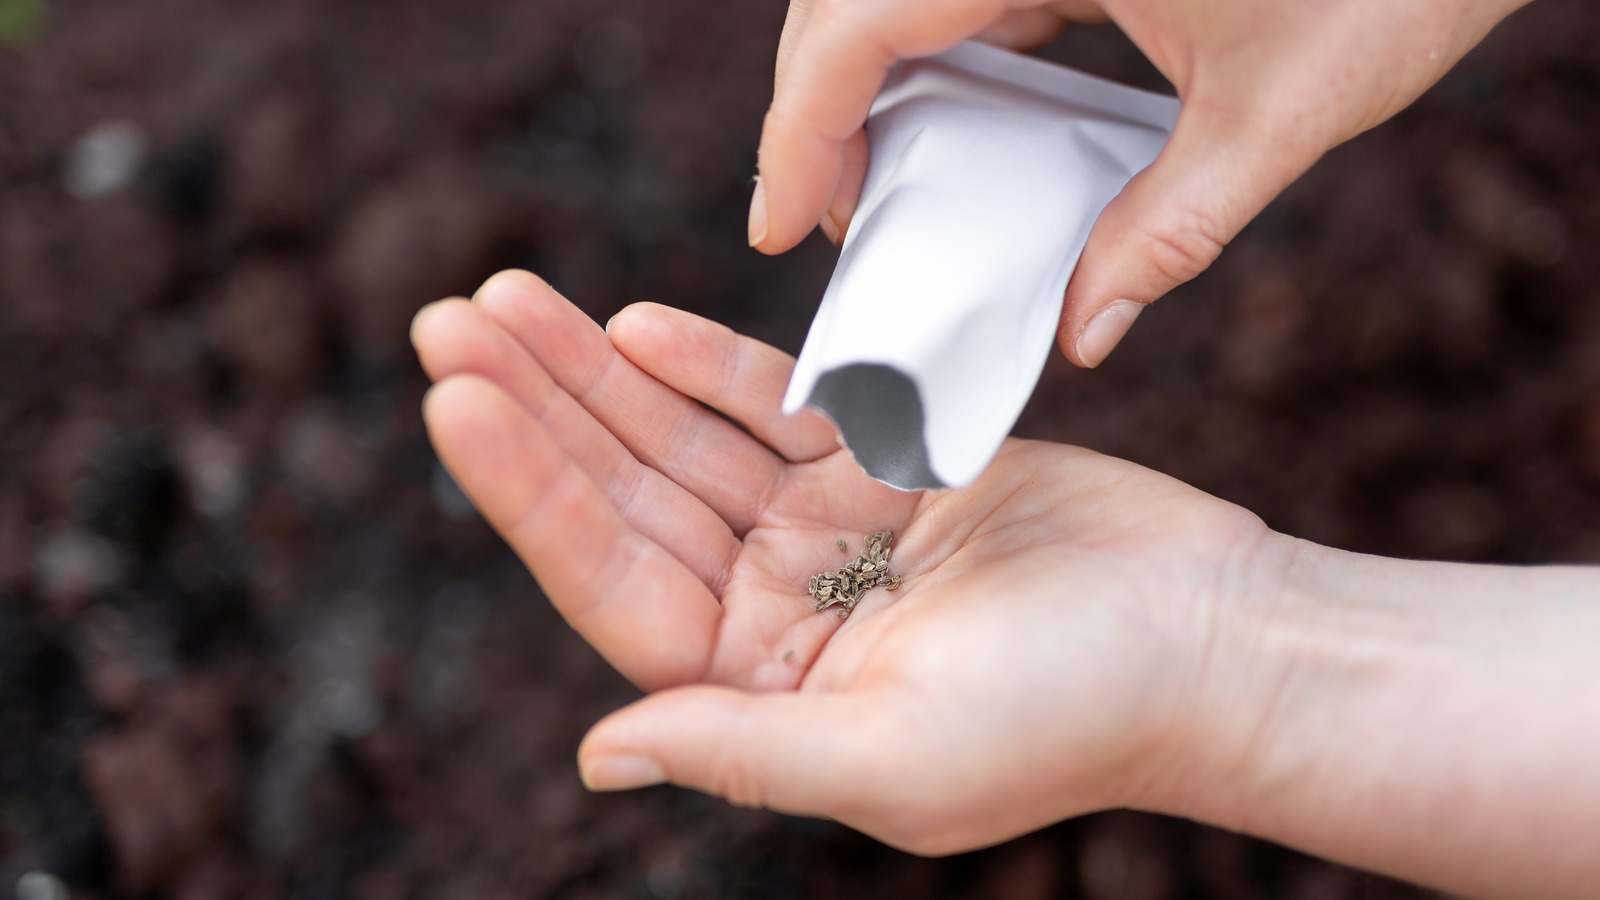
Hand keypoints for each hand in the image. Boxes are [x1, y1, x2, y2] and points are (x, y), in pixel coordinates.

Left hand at [411, 270, 1283, 852]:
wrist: (1214, 638)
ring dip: (596, 369)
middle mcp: (778, 609)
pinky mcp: (887, 462)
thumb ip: (741, 750)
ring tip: (505, 301)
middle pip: (629, 495)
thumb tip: (597, 755)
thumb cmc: (1074, 716)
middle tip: (444, 321)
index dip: (529, 494)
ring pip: (684, 436)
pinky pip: (776, 402)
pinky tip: (628, 326)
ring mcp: (828, 530)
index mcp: (763, 692)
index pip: (614, 583)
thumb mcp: (897, 757)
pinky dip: (707, 364)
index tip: (454, 406)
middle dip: (537, 409)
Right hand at [753, 0, 1528, 366]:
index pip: (857, 22)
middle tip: (831, 221)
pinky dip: (945, 45)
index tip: (775, 225)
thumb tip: (1083, 334)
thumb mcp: (1279, 115)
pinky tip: (962, 119)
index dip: (796, 128)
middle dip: (821, 109)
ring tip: (884, 184)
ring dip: (876, 76)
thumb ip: (1169, 229)